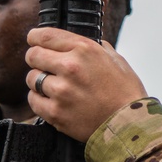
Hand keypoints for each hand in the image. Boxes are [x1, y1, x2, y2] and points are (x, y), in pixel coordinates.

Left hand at [25, 27, 147, 141]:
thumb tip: (79, 44)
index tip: (34, 40)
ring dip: (39, 81)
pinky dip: (39, 100)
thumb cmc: (125, 93)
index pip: (45, 36)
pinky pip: (33, 100)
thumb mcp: (116, 60)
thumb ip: (96, 48)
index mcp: (85, 49)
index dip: (35, 37)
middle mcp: (70, 67)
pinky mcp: (55, 112)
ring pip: (32, 78)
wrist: (129, 125)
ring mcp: (61, 90)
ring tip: (54, 87)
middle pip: (33, 55)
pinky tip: (52, 101)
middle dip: (36, 59)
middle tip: (44, 66)